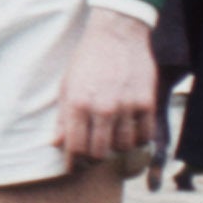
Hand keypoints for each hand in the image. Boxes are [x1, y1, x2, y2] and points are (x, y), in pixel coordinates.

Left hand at [55, 7, 157, 167]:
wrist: (116, 34)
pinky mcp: (146, 102)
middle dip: (94, 160)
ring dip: (117, 149)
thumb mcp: (67, 85)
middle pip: (100, 152)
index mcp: (78, 103)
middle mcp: (102, 108)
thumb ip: (63, 117)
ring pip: (124, 147)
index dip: (74, 163)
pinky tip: (130, 133)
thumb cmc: (87, 60)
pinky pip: (145, 135)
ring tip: (111, 142)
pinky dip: (138, 140)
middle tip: (92, 157)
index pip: (76, 147)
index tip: (74, 168)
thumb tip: (56, 144)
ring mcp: (126, 106)